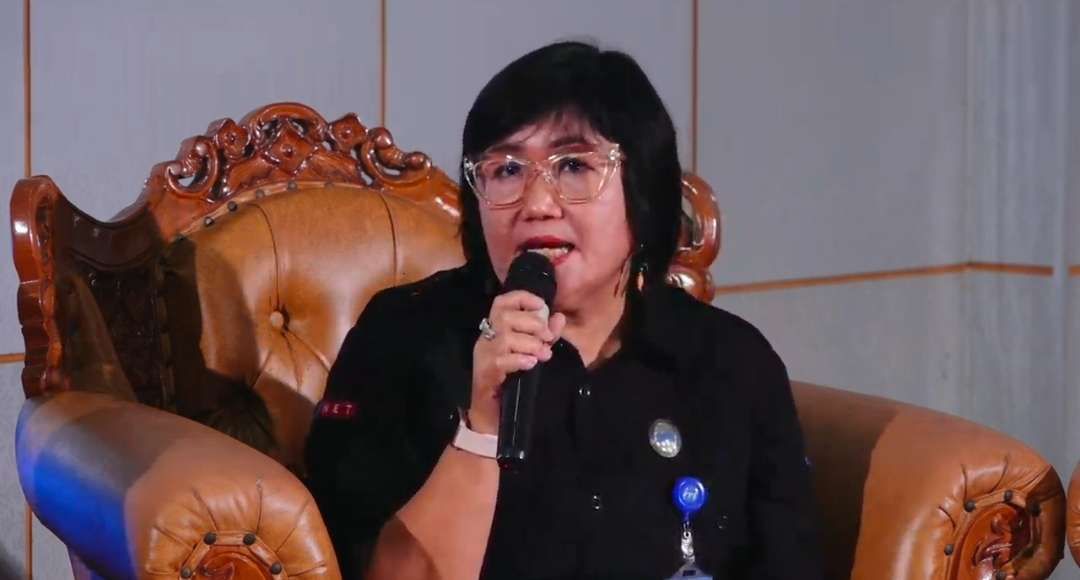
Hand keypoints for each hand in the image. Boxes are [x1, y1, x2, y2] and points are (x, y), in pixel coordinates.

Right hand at [468, 291, 565, 433]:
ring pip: (505, 337)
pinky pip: (500, 360)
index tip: (542, 306)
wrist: (490, 416)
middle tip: (547, 339)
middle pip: (505, 317)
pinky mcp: (484, 374)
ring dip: (529, 344)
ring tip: (543, 355)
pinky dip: (519, 360)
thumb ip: (545, 336)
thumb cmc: (510, 383)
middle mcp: (486, 339)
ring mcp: (483, 356)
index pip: (502, 302)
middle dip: (532, 324)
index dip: (522, 298)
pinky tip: (531, 364)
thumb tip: (559, 317)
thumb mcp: (531, 354)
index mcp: (495, 331)